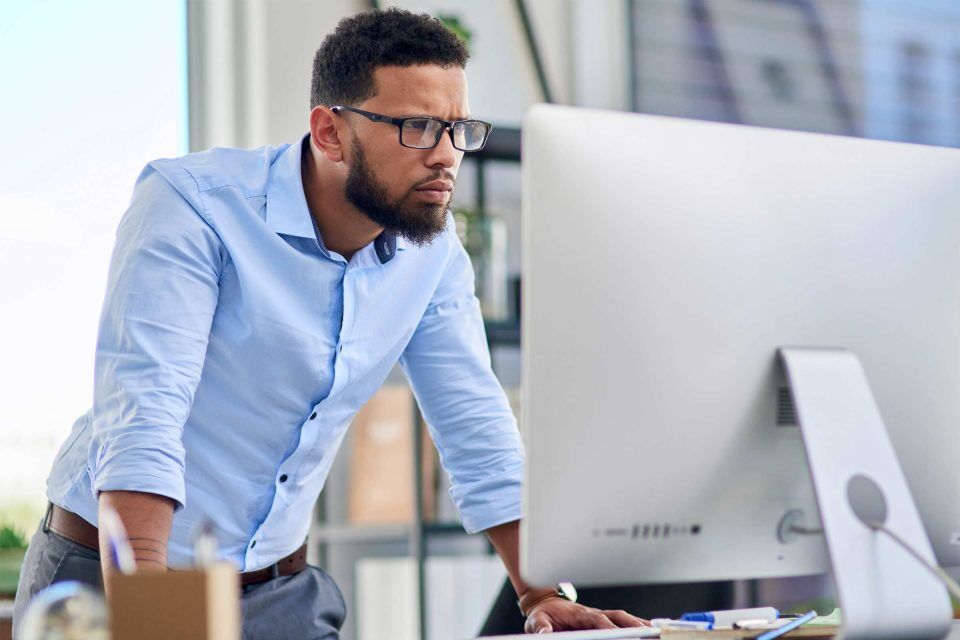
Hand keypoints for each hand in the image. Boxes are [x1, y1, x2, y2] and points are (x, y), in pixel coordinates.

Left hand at [523, 596, 650, 633]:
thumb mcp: (536, 621)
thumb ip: (541, 628)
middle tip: (650, 635)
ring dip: (640, 625)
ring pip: (625, 619)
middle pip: (618, 618)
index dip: (612, 628)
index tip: (623, 635)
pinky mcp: (603, 621)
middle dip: (634, 626)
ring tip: (658, 634)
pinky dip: (638, 625)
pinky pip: (623, 622)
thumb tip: (545, 635)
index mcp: (580, 614)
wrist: (544, 603)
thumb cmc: (542, 614)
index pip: (599, 621)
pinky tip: (652, 631)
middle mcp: (594, 614)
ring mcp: (600, 616)